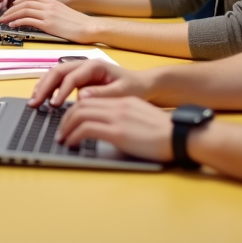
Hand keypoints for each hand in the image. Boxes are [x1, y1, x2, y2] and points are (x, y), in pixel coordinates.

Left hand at [0, 0, 96, 41]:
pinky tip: (12, 25)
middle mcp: (49, 5)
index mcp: (52, 2)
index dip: (18, 1)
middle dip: (10, 9)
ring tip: (3, 21)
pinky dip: (18, 22)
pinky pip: (28, 20)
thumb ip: (52, 12)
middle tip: (3, 15)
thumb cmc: (80, 24)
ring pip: (23, 10)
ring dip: (11, 15)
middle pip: (24, 3)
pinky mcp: (49, 24)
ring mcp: (48, 14)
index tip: (12, 7)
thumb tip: (42, 18)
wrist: (90, 27)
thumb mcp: (64, 13)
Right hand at [29, 59, 150, 108]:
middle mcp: (84, 64)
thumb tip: (81, 97)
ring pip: (54, 74)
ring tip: (34, 101)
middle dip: (44, 86)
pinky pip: (58, 81)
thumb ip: (102, 94)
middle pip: (57, 71)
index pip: (71, 76)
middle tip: (36, 102)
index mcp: (95, 65)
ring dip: (43, 86)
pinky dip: (48, 88)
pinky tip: (42, 98)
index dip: (61, 90)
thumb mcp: (122, 92)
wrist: (142, 84)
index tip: (54, 104)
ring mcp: (79, 71)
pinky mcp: (78, 79)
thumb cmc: (134, 87)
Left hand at [56, 97, 172, 162]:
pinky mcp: (118, 132)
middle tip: (60, 130)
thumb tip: (109, 127)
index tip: (69, 120)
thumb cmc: (165, 133)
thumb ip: (123, 117)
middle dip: (66, 118)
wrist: (180, 136)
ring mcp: (117, 117)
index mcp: (122, 101)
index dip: (75, 109)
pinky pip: (86, 129)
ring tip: (63, 138)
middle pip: (81, 105)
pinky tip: (72, 143)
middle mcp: (117, 105)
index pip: (90, 99)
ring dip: (66, 127)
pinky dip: (74, 135)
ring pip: (80, 114)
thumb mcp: (140, 117)